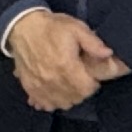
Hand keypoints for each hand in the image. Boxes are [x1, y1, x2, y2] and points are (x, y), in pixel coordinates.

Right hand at [4, 9, 123, 111]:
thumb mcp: (76, 28)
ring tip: (69, 85)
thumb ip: (93, 43)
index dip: (93, 84)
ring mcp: (40, 86)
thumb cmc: (52, 27)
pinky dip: (52, 101)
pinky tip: (54, 91)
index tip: (90, 75)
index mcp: (66, 66)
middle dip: (82, 91)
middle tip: (80, 78)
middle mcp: (52, 80)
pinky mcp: (30, 88)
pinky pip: (44, 104)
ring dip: (68, 97)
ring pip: (61, 104)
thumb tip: (108, 54)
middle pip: (75, 98)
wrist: (23, 27)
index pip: (87, 89)